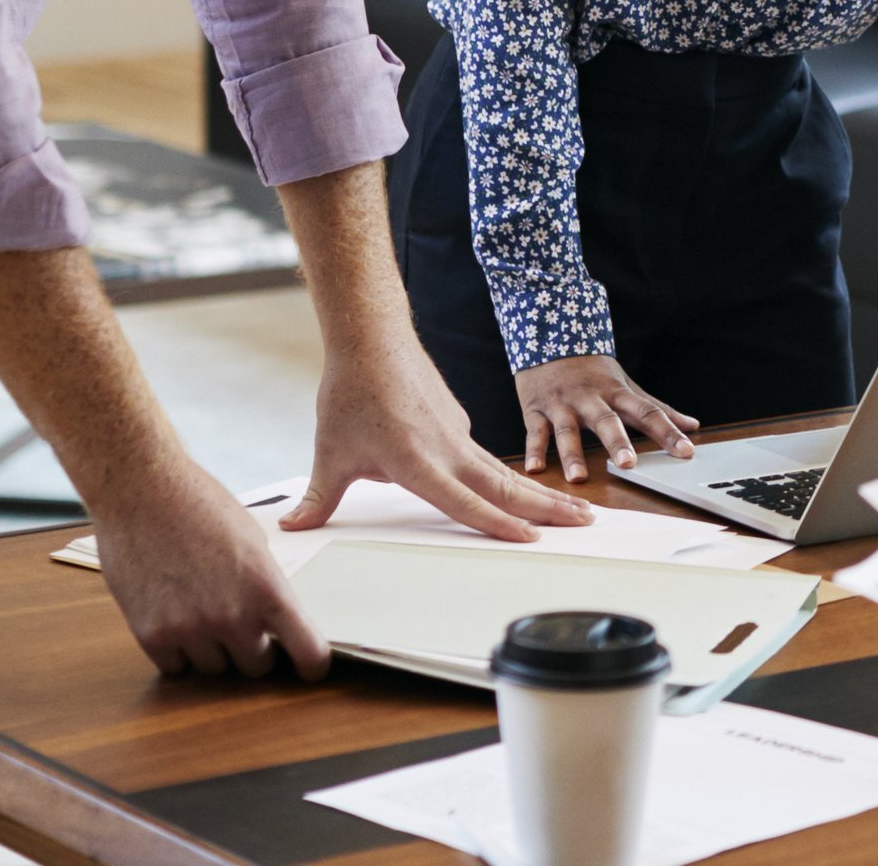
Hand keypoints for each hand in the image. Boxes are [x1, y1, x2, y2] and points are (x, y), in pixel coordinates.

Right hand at [94, 461, 329, 680]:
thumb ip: (265, 586)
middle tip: (241, 625)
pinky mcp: (150, 635)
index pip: (306, 651)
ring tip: (201, 609)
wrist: (142, 490)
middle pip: (256, 666)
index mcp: (267, 588)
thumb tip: (276, 621)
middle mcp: (231, 616)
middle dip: (253, 650)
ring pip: (214, 669)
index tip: (309, 670)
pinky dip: (178, 651)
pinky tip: (175, 618)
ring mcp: (189, 629)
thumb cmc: (201, 506)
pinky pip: (176, 667)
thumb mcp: (253, 542)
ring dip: (213, 650)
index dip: (311, 666)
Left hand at [286, 337, 589, 539]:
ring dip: (539, 493)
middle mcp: (448, 450)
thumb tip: (292, 527)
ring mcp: (458, 433)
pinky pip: (483, 456)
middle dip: (548, 508)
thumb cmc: (352, 394)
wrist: (372, 339)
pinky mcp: (457, 421)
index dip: (498, 523)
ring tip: (572, 510)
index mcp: (419, 463)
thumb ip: (319, 497)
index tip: (532, 539)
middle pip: (506, 486)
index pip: (465, 502)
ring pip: (503, 471)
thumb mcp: (331, 453)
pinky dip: (507, 476)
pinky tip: (514, 489)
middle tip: (585, 523)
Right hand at [511, 353, 701, 482]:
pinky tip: (535, 469)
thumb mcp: (626, 386)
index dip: (669, 431)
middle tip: (629, 464)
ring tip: (579, 477)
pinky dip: (534, 450)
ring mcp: (562, 405)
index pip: (648, 413)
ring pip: (568, 431)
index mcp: (618, 393)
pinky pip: (535, 433)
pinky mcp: (536, 411)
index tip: (687, 450)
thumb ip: (656, 409)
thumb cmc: (594, 371)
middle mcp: (591, 399)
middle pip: (607, 421)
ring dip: (573, 454)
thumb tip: (693, 425)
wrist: (550, 338)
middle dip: (618, 442)